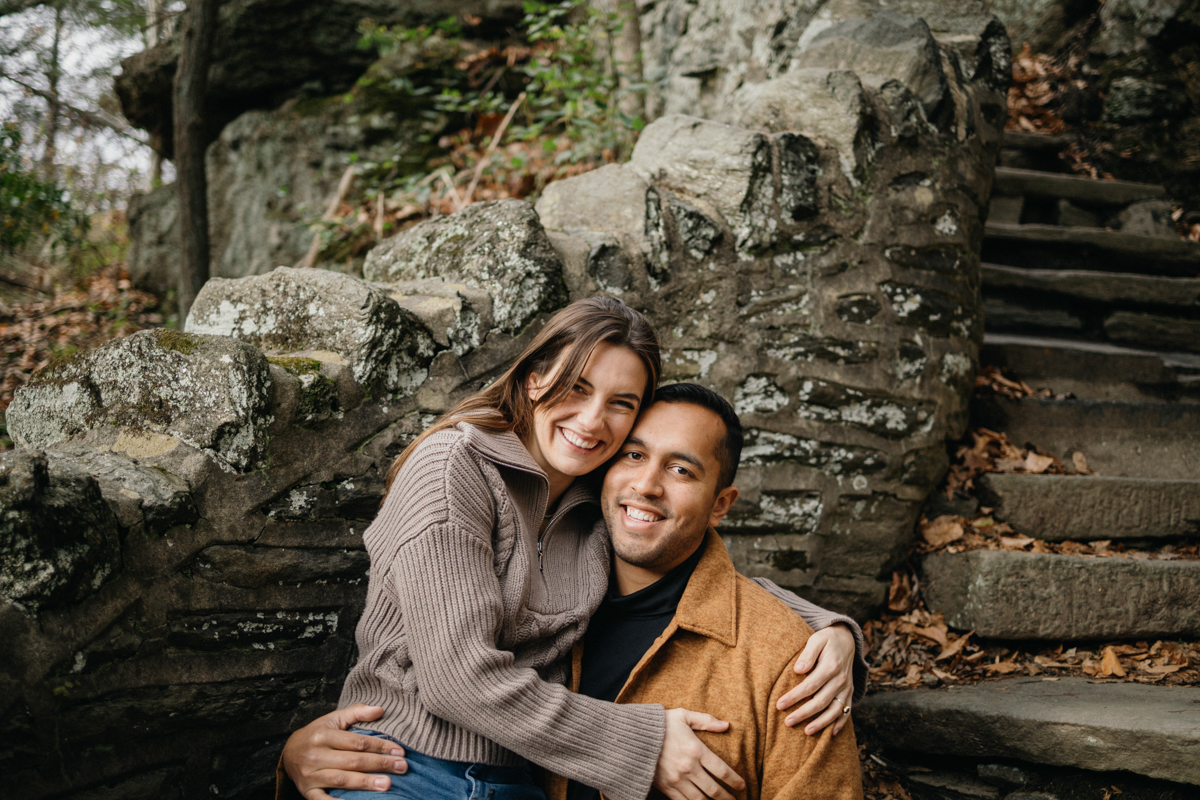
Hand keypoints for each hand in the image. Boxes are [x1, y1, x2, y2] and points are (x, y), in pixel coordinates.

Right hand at [282, 704, 407, 798]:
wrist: (288, 753)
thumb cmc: (317, 734)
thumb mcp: (334, 719)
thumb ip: (357, 712)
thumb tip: (380, 709)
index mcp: (324, 735)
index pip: (357, 742)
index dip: (380, 746)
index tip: (400, 751)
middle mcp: (316, 755)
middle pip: (353, 761)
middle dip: (379, 764)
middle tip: (402, 767)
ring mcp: (311, 775)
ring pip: (342, 780)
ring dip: (366, 783)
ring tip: (387, 785)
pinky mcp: (308, 792)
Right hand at [653, 708, 745, 799]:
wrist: (631, 737)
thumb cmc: (659, 724)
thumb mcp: (683, 716)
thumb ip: (706, 721)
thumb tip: (726, 725)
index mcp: (696, 750)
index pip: (722, 770)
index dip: (735, 781)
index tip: (742, 786)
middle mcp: (688, 768)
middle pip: (714, 790)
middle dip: (727, 798)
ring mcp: (676, 780)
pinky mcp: (665, 788)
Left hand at [776, 624, 854, 734]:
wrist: (847, 639)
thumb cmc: (827, 639)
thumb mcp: (817, 639)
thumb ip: (808, 654)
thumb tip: (798, 670)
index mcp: (831, 666)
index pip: (810, 686)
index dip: (794, 697)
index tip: (779, 705)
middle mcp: (841, 679)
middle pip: (821, 701)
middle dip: (803, 713)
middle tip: (787, 722)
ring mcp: (847, 688)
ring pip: (835, 710)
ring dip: (821, 723)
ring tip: (806, 731)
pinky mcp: (850, 692)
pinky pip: (847, 711)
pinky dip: (840, 723)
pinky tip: (830, 734)